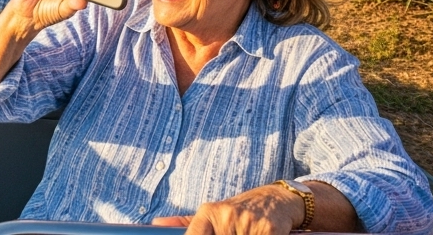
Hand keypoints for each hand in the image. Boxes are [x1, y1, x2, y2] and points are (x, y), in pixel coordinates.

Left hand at [153, 183, 304, 234]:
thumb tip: (156, 224)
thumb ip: (185, 222)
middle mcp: (227, 215)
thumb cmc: (240, 210)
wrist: (276, 200)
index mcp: (210, 212)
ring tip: (238, 233)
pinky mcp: (269, 230)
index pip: (194, 233)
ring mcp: (248, 223)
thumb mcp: (214, 213)